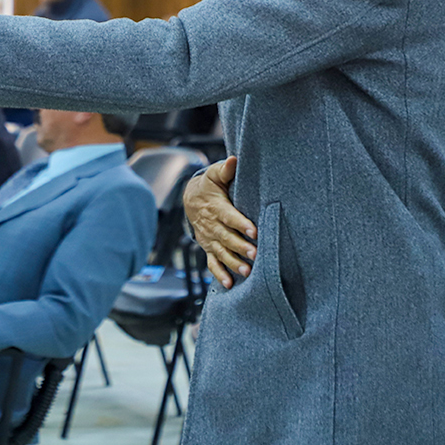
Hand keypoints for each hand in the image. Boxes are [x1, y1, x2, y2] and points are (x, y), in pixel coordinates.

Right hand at [183, 156, 255, 289]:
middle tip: (255, 254)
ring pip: (222, 252)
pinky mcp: (208, 248)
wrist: (189, 199)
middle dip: (240, 246)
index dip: (240, 223)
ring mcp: (209, 239)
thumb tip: (234, 160)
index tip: (254, 230)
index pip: (229, 216)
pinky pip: (212, 263)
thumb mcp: (214, 174)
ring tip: (247, 271)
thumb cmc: (208, 186)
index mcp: (216, 207)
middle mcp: (211, 225)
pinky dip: (220, 274)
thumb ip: (225, 169)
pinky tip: (229, 284)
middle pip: (227, 237)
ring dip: (234, 262)